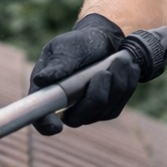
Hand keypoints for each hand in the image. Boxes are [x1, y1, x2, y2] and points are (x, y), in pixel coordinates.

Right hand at [29, 13, 138, 134]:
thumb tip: (41, 79)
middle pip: (79, 118)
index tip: (56, 125)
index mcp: (46, 92)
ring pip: (104, 108)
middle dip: (95, 94)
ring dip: (115, 81)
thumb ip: (57, 64)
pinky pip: (119, 102)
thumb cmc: (78, 43)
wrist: (104, 40)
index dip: (46, 124)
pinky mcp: (108, 109)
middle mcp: (66, 108)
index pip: (40, 119)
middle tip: (104, 71)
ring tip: (119, 59)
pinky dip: (126, 82)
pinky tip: (124, 67)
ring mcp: (88, 112)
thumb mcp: (65, 47)